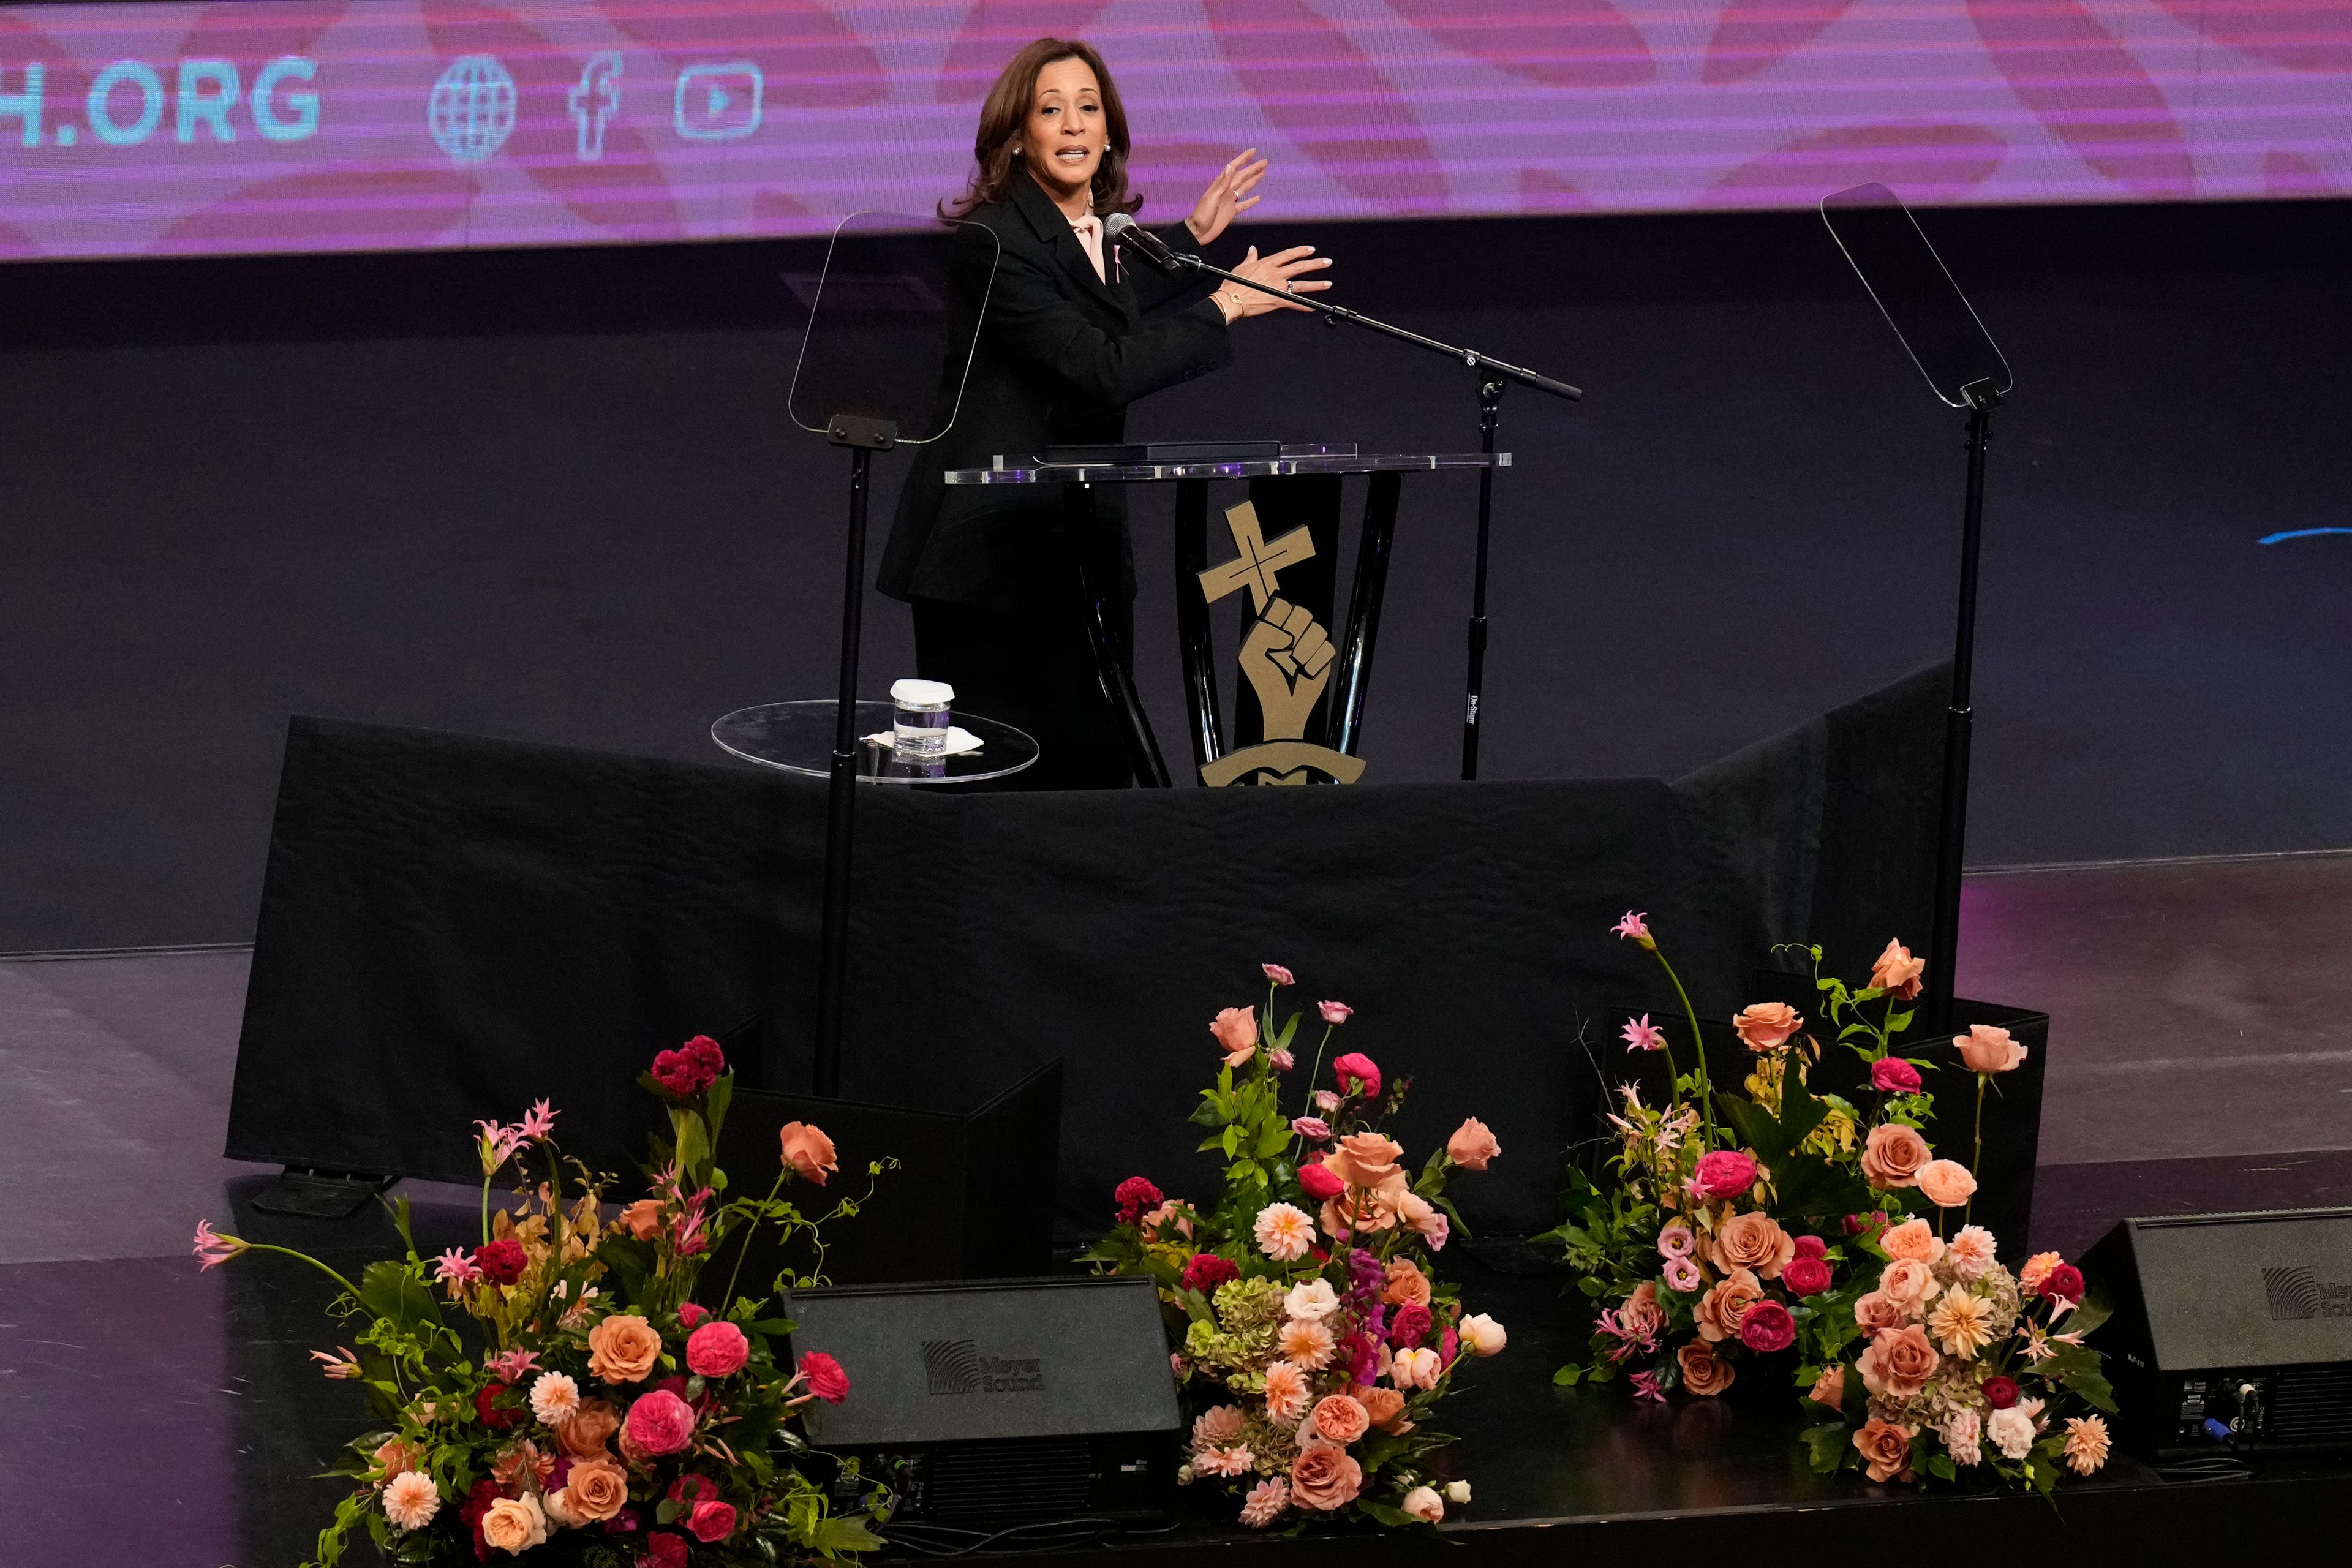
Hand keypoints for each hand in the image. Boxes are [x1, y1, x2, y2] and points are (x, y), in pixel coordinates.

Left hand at [1185, 148, 1267, 246]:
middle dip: (1253, 169)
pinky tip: (1258, 198)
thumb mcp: (1213, 197)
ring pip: (1244, 188)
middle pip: (1243, 177)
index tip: (1253, 151)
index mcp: (1221, 185)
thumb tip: (1230, 166)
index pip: (1235, 168)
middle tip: (1265, 162)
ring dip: (1253, 180)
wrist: (1198, 232)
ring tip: (1263, 173)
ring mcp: (1229, 201)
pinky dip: (1250, 201)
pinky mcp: (1230, 212)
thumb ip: (1223, 183)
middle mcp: (1226, 191)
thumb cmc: (1202, 215)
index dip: (1244, 159)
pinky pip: (1243, 204)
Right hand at [1211, 245, 1333, 322]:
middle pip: (1299, 267)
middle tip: (1327, 262)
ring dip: (1316, 284)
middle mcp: (1275, 273)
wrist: (1230, 299)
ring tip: (1328, 283)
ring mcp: (1278, 287)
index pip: (1288, 254)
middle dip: (1315, 264)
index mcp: (1267, 264)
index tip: (1311, 249)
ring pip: (1301, 284)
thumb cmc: (1233, 284)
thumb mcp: (1241, 267)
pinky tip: (1313, 307)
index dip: (1301, 251)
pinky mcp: (1277, 301)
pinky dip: (1304, 306)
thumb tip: (1253, 249)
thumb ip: (1250, 258)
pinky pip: (1294, 303)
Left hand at [1239, 597, 1335, 739]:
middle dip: (1293, 633)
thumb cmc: (1264, 681)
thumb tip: (1288, 635)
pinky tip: (1305, 672)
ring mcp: (1310, 642)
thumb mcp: (1250, 655)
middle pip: (1302, 611)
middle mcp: (1293, 630)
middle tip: (1284, 650)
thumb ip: (1261, 632)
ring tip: (1294, 665)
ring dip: (1303, 651)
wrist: (1283, 707)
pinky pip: (1327, 648)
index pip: (1281, 603)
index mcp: (1273, 625)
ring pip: (1318, 629)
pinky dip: (1314, 663)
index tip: (1272, 637)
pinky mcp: (1324, 655)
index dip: (1279, 617)